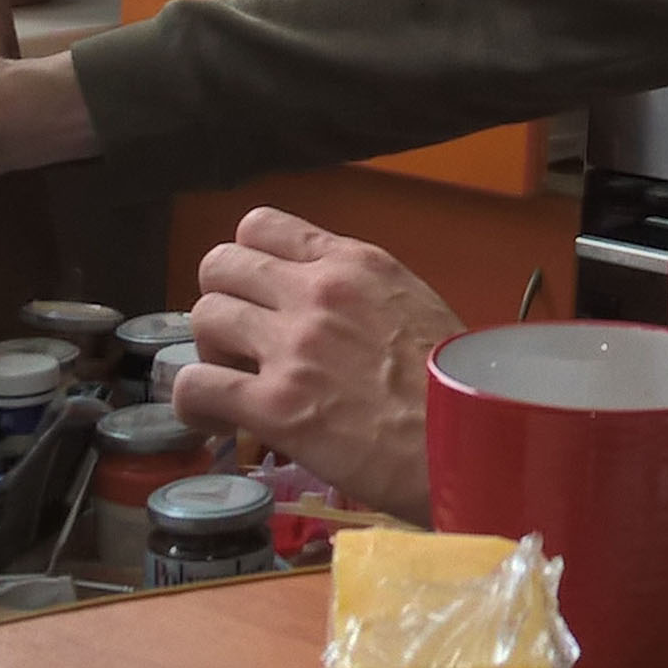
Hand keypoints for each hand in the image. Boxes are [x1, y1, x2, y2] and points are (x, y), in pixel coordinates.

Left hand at [173, 207, 460, 524]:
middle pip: (219, 264)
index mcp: (353, 262)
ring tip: (232, 380)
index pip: (260, 225)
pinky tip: (210, 420)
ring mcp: (292, 346)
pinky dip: (192, 402)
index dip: (246, 260)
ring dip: (209, 350)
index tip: (257, 294)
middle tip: (240, 342)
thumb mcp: (414, 305)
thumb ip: (359, 294)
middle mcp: (315, 291)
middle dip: (221, 301)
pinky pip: (197, 385)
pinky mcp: (276, 405)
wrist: (474, 442)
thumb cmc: (459, 385)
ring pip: (203, 315)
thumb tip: (326, 312)